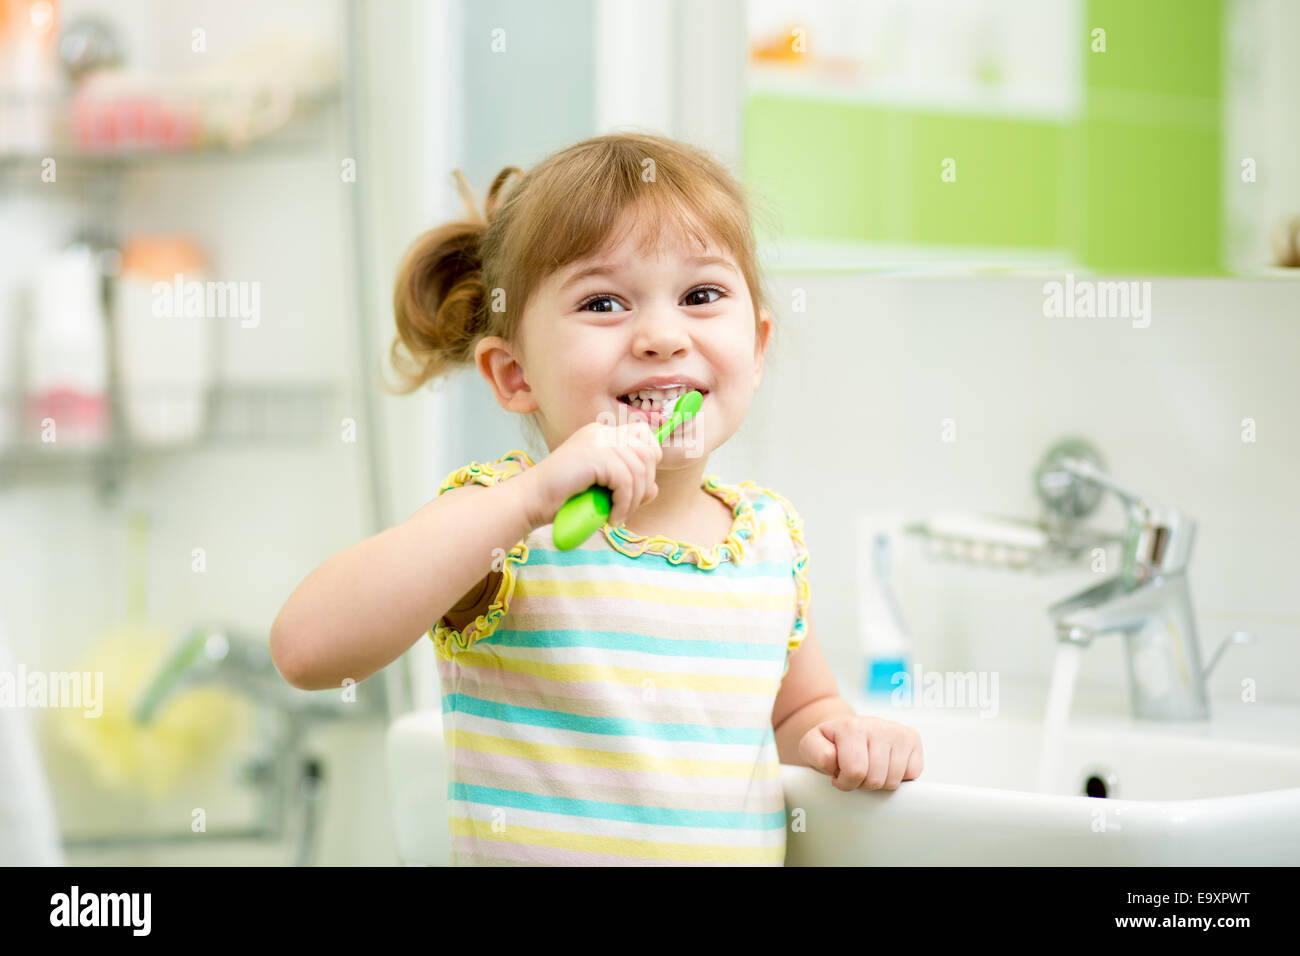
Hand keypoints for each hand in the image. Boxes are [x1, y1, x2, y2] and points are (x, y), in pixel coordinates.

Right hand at [518, 419, 662, 530]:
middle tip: (627, 507)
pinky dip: (623, 504)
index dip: (650, 461)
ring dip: (633, 500)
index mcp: (601, 434)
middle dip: (644, 484)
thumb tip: (654, 489)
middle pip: (646, 452)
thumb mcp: (601, 489)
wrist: (530, 500)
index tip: (639, 488)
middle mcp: (600, 432)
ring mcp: (597, 441)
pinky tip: (610, 518)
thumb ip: (628, 485)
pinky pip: (625, 481)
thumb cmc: (561, 497)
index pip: (643, 436)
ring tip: (617, 517)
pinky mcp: (594, 456)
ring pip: (638, 469)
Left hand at [798, 714, 923, 791]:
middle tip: (856, 772)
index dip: (845, 782)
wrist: (847, 729)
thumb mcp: (811, 746)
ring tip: (869, 768)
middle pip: (876, 780)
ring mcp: (898, 732)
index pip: (855, 772)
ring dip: (879, 783)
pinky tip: (886, 766)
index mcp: (851, 726)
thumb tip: (832, 759)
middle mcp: (878, 725)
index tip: (839, 774)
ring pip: (893, 780)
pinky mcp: (913, 740)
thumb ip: (815, 753)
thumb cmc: (831, 743)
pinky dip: (898, 777)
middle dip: (863, 783)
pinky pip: (912, 775)